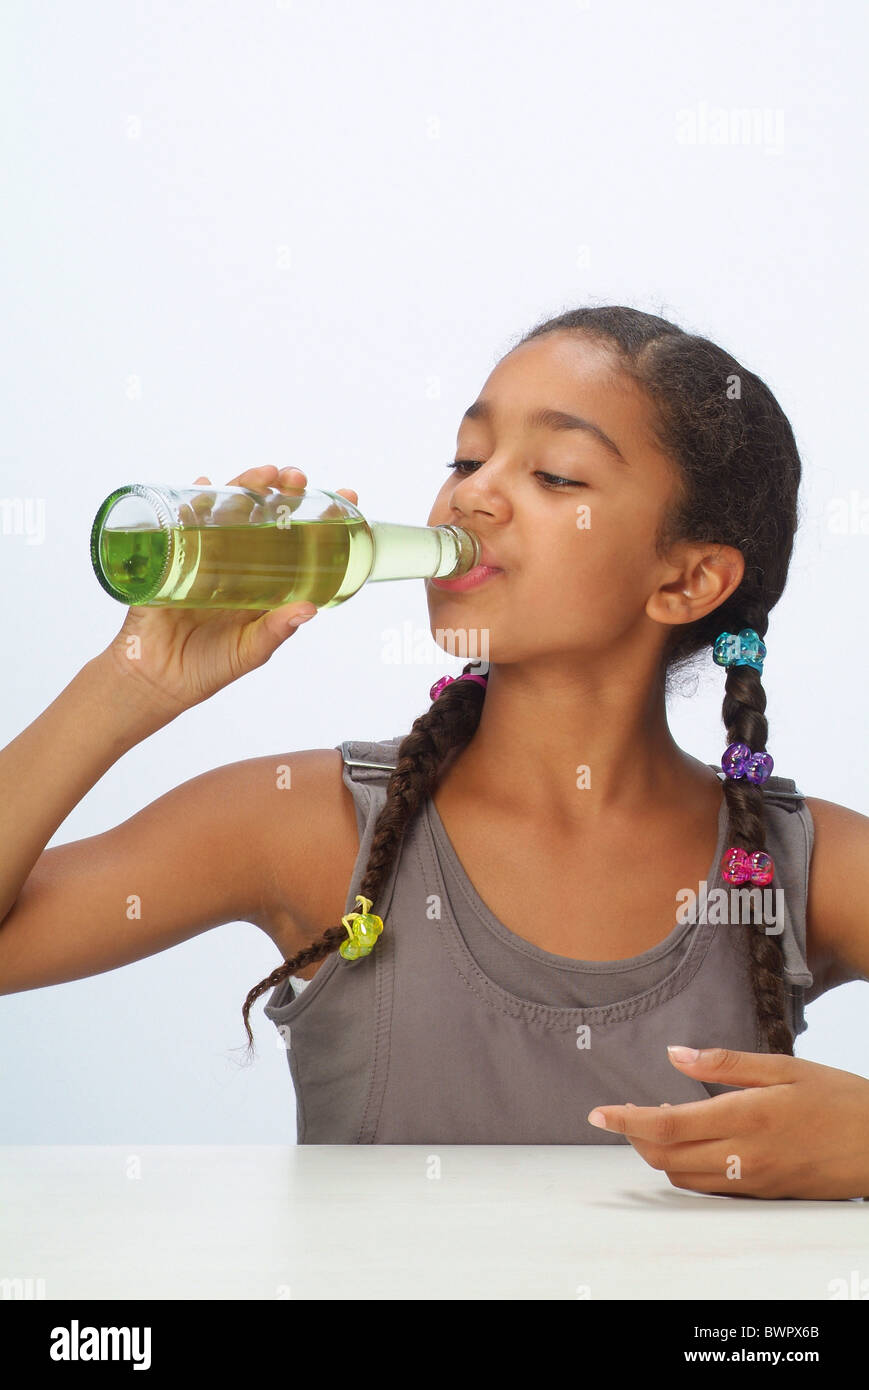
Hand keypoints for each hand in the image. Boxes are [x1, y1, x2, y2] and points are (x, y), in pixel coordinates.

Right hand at [101, 465, 358, 714]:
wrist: (155, 679)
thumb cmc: (208, 668)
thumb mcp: (250, 650)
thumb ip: (276, 630)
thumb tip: (310, 608)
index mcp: (261, 582)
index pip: (296, 541)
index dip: (319, 517)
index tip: (347, 495)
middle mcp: (236, 563)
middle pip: (262, 515)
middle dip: (281, 490)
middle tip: (297, 477)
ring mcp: (205, 556)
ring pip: (228, 511)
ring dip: (244, 485)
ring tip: (264, 474)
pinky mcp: (173, 558)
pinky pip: (182, 522)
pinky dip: (192, 501)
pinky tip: (205, 484)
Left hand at [586, 1046, 868, 1199]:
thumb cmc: (839, 1099)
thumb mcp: (784, 1066)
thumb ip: (725, 1062)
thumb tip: (675, 1054)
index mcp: (746, 1117)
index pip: (667, 1126)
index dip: (626, 1122)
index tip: (597, 1114)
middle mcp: (743, 1156)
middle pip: (666, 1158)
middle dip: (635, 1138)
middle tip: (623, 1112)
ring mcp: (752, 1180)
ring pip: (684, 1177)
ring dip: (659, 1154)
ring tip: (656, 1121)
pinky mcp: (762, 1193)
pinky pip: (709, 1187)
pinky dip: (686, 1167)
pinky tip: (690, 1141)